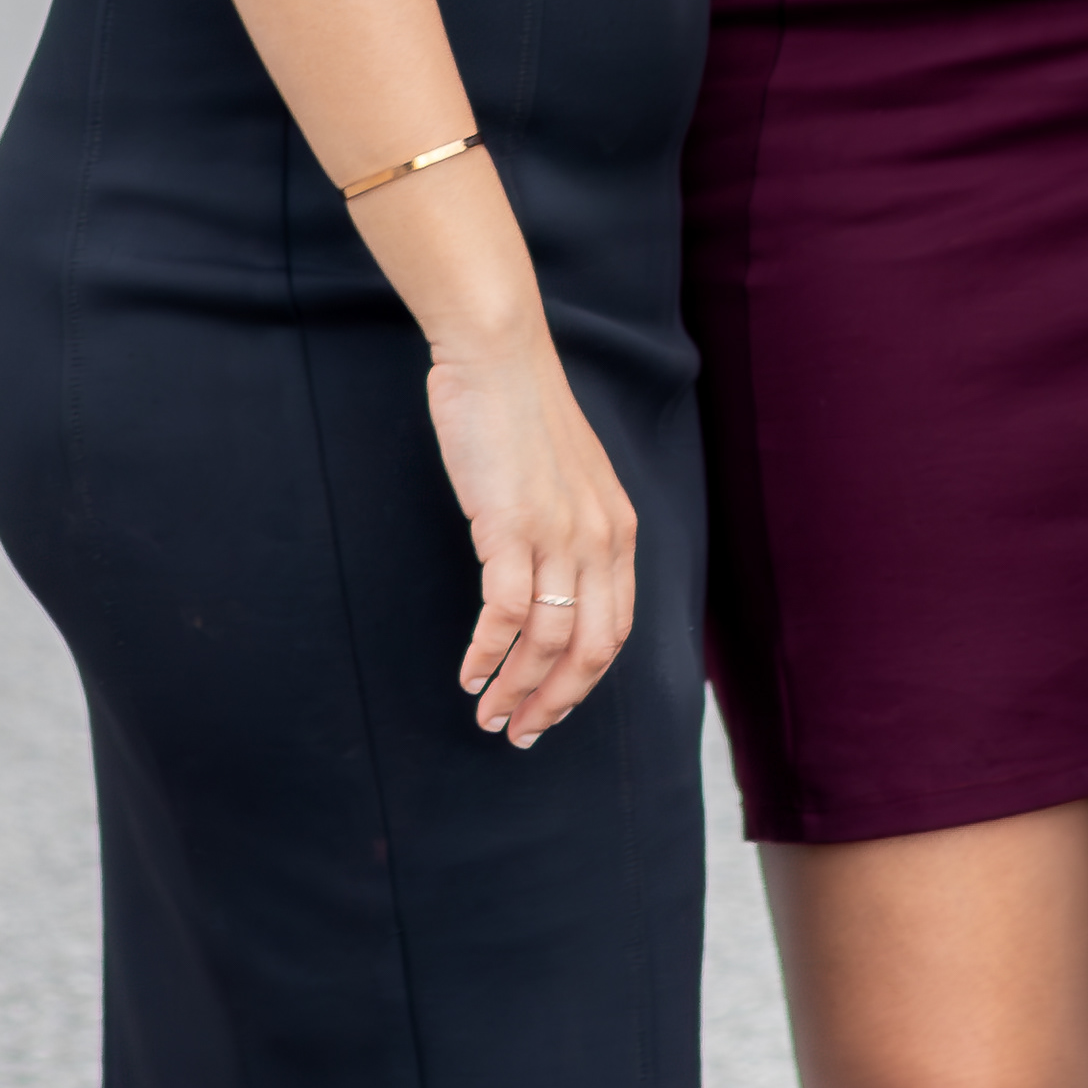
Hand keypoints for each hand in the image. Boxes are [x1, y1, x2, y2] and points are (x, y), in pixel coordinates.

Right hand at [423, 331, 639, 746]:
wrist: (498, 353)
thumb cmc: (521, 412)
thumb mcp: (567, 479)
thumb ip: (570, 529)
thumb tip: (551, 586)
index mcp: (618, 528)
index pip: (615, 630)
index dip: (583, 683)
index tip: (551, 711)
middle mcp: (599, 537)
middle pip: (591, 650)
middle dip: (555, 702)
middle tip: (519, 734)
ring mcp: (558, 532)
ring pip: (548, 641)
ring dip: (516, 689)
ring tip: (487, 715)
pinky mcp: (511, 525)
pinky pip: (505, 612)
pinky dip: (488, 653)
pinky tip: (469, 673)